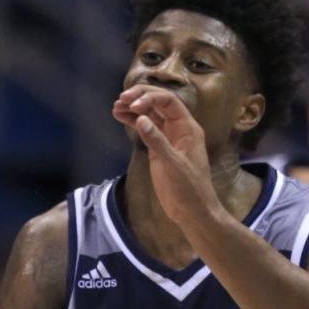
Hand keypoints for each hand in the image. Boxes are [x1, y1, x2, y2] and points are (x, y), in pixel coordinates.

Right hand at [112, 85, 221, 226]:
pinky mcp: (158, 148)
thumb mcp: (172, 164)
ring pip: (150, 115)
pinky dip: (133, 122)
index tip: (133, 105)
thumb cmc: (188, 188)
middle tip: (121, 99)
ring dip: (134, 108)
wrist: (192, 211)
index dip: (150, 98)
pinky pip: (145, 129)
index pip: (169, 102)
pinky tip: (120, 117)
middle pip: (159, 103)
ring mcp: (168, 138)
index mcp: (188, 128)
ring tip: (115, 107)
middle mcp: (178, 129)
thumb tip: (140, 119)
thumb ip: (156, 141)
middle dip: (140, 98)